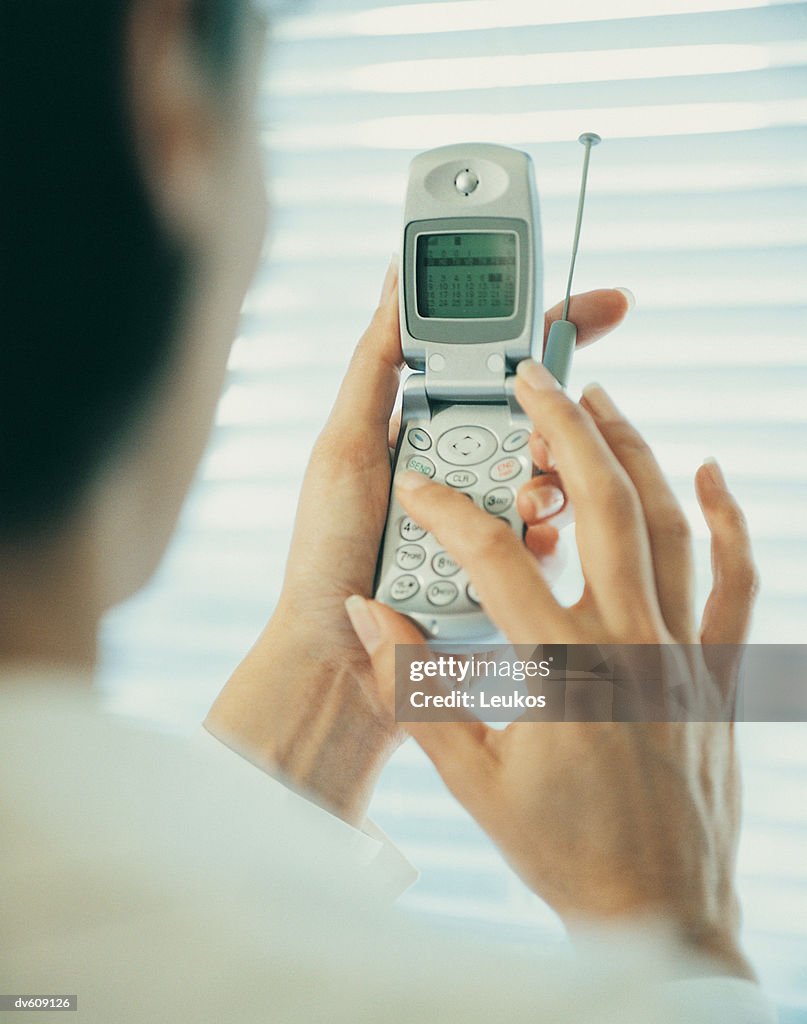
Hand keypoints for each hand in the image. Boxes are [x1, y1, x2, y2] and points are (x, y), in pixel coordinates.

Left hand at [206, 265, 631, 824]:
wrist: (333, 656)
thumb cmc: (327, 550)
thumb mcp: (344, 447)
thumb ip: (377, 365)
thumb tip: (394, 279)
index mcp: (428, 426)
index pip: (497, 365)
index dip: (553, 332)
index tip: (607, 309)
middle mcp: (462, 467)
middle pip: (539, 419)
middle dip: (559, 418)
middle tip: (550, 432)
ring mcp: (485, 517)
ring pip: (552, 477)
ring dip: (551, 478)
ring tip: (527, 495)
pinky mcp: (502, 567)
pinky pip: (548, 539)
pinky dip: (545, 534)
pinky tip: (528, 540)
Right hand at [348, 362, 757, 975]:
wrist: (660, 912)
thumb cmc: (562, 852)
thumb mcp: (471, 777)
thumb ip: (416, 688)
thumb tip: (368, 614)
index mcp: (566, 670)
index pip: (493, 561)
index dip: (445, 513)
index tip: (415, 485)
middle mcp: (635, 644)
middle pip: (603, 506)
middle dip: (563, 430)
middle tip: (535, 378)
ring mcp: (688, 652)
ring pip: (672, 526)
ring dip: (637, 453)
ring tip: (603, 402)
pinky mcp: (723, 670)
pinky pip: (739, 581)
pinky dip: (730, 522)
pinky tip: (713, 473)